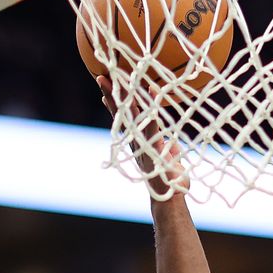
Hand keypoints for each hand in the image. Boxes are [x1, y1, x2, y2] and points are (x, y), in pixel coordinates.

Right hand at [98, 77, 184, 200]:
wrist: (171, 195)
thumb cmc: (169, 176)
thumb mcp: (165, 155)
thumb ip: (165, 145)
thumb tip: (170, 140)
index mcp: (137, 140)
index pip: (122, 117)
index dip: (113, 101)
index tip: (105, 84)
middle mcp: (136, 140)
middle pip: (122, 113)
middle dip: (112, 94)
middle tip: (101, 76)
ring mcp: (143, 144)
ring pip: (132, 116)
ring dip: (126, 97)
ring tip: (120, 80)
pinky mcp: (154, 148)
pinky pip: (152, 124)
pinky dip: (152, 107)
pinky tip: (151, 90)